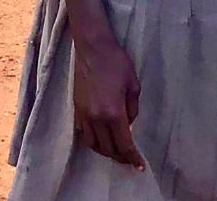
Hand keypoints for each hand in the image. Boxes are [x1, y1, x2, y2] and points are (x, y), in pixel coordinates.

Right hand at [72, 37, 144, 169]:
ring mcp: (84, 116)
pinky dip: (93, 142)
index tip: (139, 166)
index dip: (132, 157)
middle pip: (108, 149)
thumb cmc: (116, 62)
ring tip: (116, 152)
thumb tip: (129, 123)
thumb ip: (133, 107)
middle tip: (130, 160)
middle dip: (120, 157)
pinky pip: (84, 135)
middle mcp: (97, 119)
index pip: (124, 144)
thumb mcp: (133, 84)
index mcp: (114, 112)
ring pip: (94, 145)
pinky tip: (100, 139)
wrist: (92, 49)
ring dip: (106, 152)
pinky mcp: (77, 110)